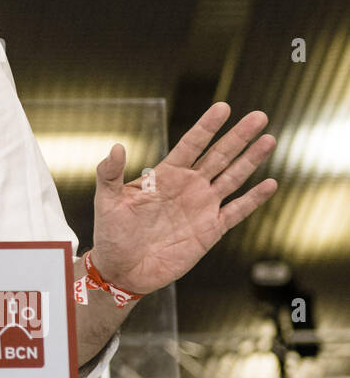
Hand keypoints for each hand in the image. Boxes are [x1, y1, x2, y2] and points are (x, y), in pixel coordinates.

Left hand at [90, 102, 277, 295]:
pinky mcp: (211, 230)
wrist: (123, 270)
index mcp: (164, 176)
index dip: (207, 126)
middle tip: (258, 116)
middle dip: (238, 136)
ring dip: (251, 160)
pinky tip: (270, 184)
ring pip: (232, 177)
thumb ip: (110, 173)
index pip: (190, 145)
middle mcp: (187, 187)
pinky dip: (253, 198)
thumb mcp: (107, 201)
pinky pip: (237, 211)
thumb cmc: (111, 234)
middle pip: (218, 156)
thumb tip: (117, 146)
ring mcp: (201, 207)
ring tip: (269, 139)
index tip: (223, 107)